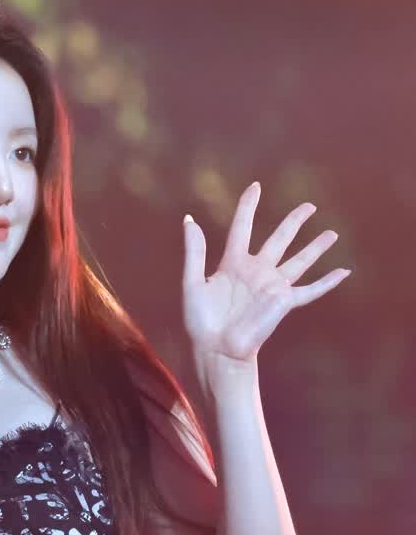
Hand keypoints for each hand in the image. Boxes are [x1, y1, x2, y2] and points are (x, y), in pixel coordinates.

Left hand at [183, 182, 347, 374]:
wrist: (215, 348)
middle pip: (279, 239)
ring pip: (299, 260)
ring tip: (332, 233)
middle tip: (309, 205)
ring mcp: (272, 285)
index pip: (243, 227)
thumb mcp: (192, 281)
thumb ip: (194, 251)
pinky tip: (344, 272)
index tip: (255, 186)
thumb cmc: (201, 319)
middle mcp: (256, 270)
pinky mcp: (284, 301)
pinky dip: (328, 282)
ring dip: (316, 247)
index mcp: (232, 263)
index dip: (248, 206)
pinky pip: (311, 290)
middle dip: (294, 222)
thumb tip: (189, 219)